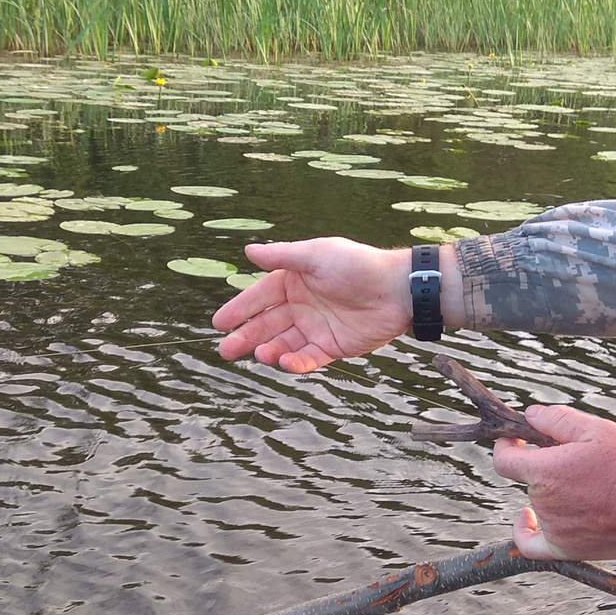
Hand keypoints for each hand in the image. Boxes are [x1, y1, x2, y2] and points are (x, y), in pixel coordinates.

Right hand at [213, 238, 412, 372]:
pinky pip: (308, 358)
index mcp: (295, 281)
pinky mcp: (333, 347)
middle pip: (267, 324)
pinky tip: (283, 362)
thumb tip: (247, 251)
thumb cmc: (357, 265)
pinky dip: (295, 363)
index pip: (260, 297)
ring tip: (259, 355)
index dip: (239, 309)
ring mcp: (316, 328)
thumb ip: (282, 257)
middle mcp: (302, 305)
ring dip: (269, 350)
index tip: (218, 323)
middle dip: (246, 337)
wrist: (397, 289)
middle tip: (225, 351)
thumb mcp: (316, 255)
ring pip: (284, 343)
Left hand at [491, 404, 615, 562]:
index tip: (517, 440)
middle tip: (579, 459)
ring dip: (553, 491)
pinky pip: (531, 545)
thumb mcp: (598, 429)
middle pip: (529, 479)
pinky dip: (524, 531)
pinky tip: (527, 519)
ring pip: (539, 503)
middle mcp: (542, 501)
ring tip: (589, 484)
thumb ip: (558, 420)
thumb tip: (530, 415)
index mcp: (544, 470)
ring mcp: (552, 527)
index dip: (507, 446)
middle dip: (545, 465)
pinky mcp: (564, 548)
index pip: (504, 459)